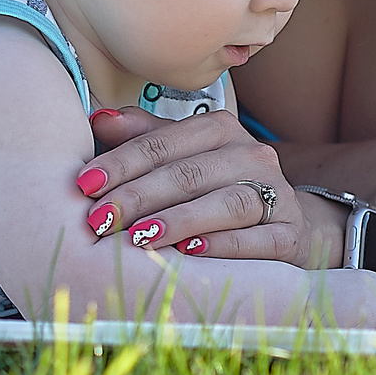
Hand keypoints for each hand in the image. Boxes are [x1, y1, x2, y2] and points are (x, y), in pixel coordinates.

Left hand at [74, 107, 333, 266]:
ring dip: (178, 220)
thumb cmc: (220, 186)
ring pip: (226, 202)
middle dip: (138, 196)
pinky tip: (190, 253)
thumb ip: (144, 137)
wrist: (290, 222)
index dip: (121, 162)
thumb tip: (98, 121)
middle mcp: (251, 155)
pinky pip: (259, 238)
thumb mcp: (184, 156)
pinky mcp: (291, 234)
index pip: (162, 143)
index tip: (84, 184)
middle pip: (189, 173)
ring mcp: (277, 194)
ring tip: (139, 236)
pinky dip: (224, 245)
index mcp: (219, 130)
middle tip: (99, 219)